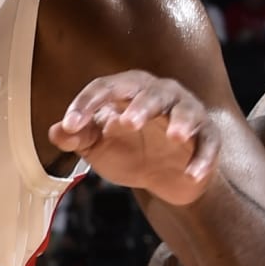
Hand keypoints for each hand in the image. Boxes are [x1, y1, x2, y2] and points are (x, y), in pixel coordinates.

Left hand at [49, 72, 222, 205]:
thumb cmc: (128, 151)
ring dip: (182, 123)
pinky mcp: (208, 139)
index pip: (106, 88)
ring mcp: (188, 115)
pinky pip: (208, 145)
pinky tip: (191, 175)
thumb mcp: (98, 147)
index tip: (69, 126)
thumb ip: (77, 138)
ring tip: (176, 137)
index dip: (86, 104)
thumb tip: (56, 132)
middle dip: (141, 106)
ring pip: (187, 112)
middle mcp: (161, 95)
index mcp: (129, 90)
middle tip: (127, 123)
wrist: (166, 177)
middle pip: (153, 93)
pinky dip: (202, 160)